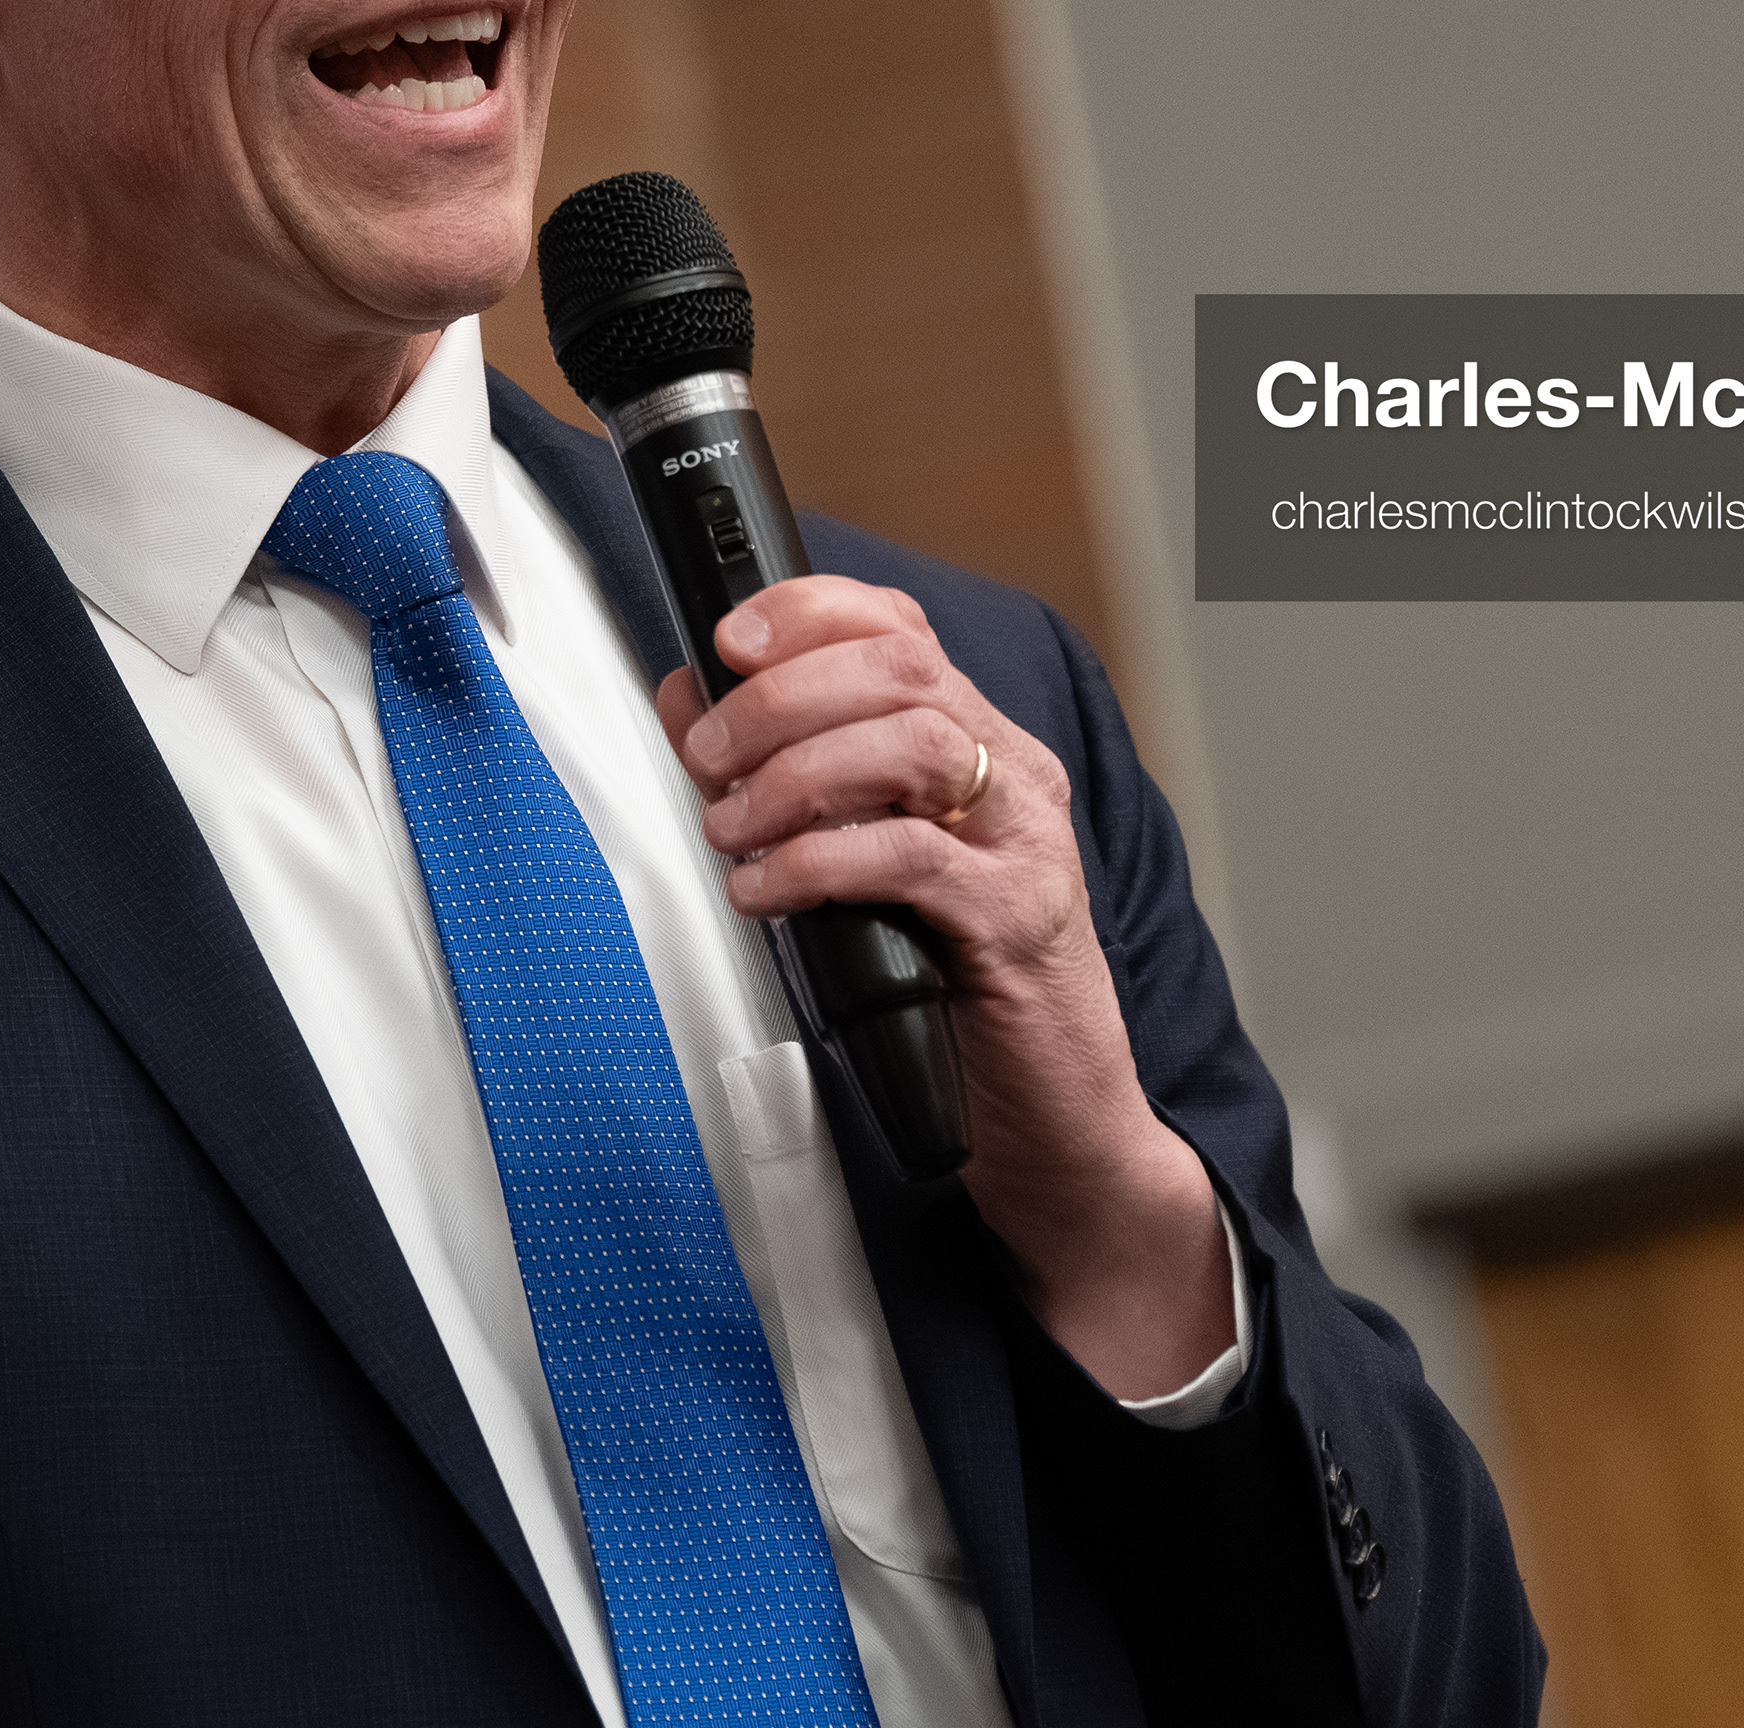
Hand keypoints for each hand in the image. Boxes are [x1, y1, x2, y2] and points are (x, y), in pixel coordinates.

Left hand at [659, 579, 1236, 1398]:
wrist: (1055, 1128)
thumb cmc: (953, 999)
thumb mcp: (857, 870)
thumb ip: (786, 784)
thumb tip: (689, 706)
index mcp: (978, 748)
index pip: (900, 628)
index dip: (808, 613)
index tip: (726, 640)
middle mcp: (1012, 778)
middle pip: (899, 668)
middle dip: (780, 698)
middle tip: (709, 757)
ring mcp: (1024, 845)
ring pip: (911, 743)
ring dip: (795, 773)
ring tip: (732, 829)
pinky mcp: (1016, 921)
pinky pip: (914, 856)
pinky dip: (822, 859)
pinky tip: (768, 890)